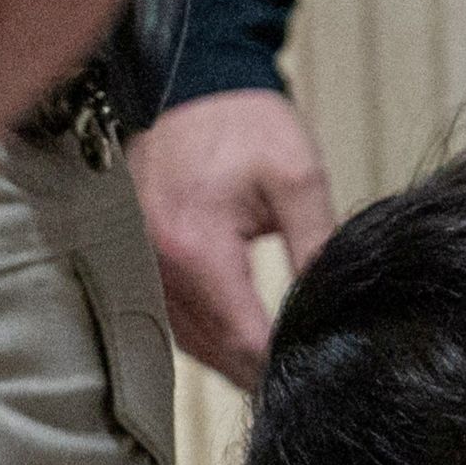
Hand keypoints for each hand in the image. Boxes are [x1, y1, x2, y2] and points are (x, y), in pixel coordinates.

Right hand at [132, 88, 340, 386]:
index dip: (275, 363)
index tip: (309, 375)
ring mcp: (138, 262)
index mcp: (196, 247)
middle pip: (208, 348)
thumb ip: (316, 244)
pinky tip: (231, 339)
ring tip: (268, 368)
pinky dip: (200, 334)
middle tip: (295, 383)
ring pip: (183, 339)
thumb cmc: (244, 123)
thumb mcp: (297, 177)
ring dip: (225, 358)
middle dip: (252, 370)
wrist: (192, 81)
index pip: (239, 335)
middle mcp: (157, 264)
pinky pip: (167, 315)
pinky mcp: (134, 256)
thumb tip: (331, 300)